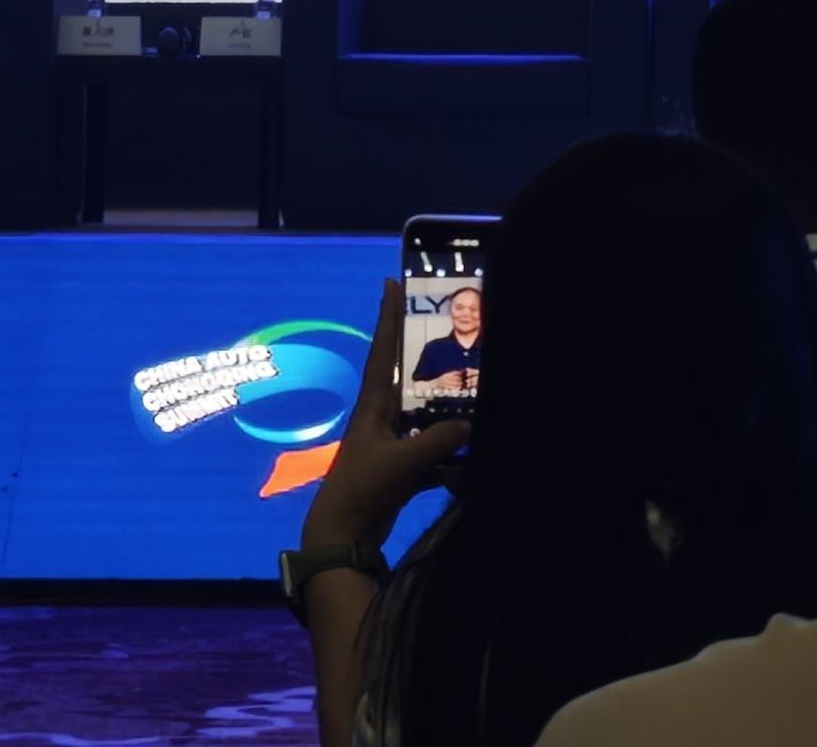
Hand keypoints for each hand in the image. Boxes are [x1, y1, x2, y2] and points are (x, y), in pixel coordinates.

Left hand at [304, 277, 473, 555]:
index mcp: (373, 405)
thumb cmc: (363, 489)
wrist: (342, 535)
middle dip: (423, 352)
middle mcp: (381, 417)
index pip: (382, 350)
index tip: (391, 282)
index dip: (387, 317)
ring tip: (474, 385)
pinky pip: (430, 449)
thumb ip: (438, 441)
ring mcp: (391, 442)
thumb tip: (471, 424)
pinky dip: (450, 452)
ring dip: (444, 404)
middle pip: (406, 375)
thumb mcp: (402, 462)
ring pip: (422, 413)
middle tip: (449, 323)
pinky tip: (474, 453)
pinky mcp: (400, 468)